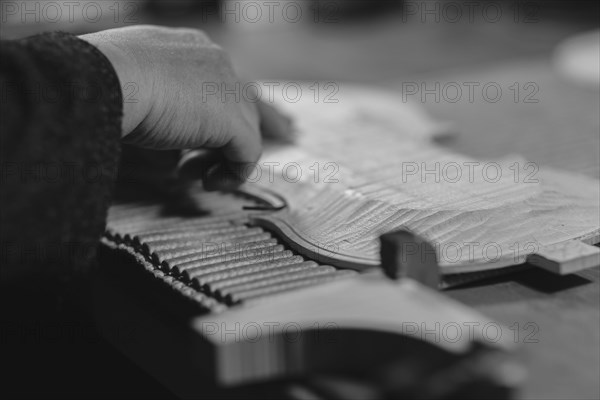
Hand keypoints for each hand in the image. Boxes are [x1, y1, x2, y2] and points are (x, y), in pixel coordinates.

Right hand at [80, 25, 292, 188]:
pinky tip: (208, 182)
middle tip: (191, 163)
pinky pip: (248, 154)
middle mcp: (216, 62)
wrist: (106, 79)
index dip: (218, 112)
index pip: (220, 81)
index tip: (204, 138)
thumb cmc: (105, 80)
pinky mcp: (235, 121)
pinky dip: (232, 174)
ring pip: (245, 130)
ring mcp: (231, 90)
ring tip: (188, 172)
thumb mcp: (131, 86)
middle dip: (222, 139)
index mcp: (190, 48)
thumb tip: (160, 133)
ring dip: (218, 159)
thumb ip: (156, 103)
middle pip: (241, 104)